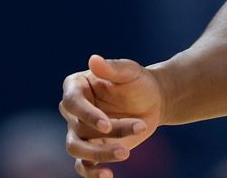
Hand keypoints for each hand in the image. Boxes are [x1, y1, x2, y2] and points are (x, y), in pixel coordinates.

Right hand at [59, 55, 164, 177]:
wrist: (153, 101)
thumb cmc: (139, 82)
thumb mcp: (130, 71)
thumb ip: (113, 67)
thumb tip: (93, 59)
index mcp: (76, 86)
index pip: (72, 103)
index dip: (87, 115)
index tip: (106, 125)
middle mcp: (73, 111)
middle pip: (77, 129)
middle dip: (103, 136)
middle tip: (131, 136)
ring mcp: (80, 132)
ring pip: (77, 149)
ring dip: (100, 154)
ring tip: (125, 154)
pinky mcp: (91, 150)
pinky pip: (83, 166)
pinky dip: (92, 173)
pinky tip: (108, 176)